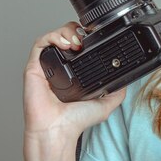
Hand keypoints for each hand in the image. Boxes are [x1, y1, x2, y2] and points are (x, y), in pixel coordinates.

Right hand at [23, 21, 126, 142]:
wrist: (59, 131)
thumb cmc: (75, 121)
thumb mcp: (105, 103)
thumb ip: (117, 91)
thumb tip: (127, 81)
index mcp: (72, 72)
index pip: (77, 44)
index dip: (85, 35)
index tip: (95, 36)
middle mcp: (58, 67)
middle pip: (64, 35)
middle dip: (76, 29)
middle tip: (86, 38)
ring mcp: (45, 66)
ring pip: (53, 35)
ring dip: (66, 31)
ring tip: (77, 41)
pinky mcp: (33, 67)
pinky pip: (40, 44)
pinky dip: (53, 37)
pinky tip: (66, 44)